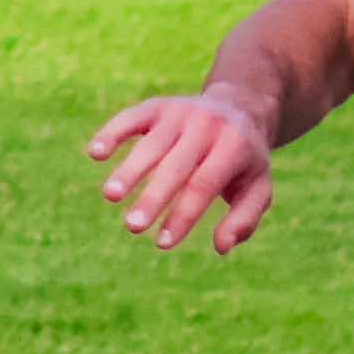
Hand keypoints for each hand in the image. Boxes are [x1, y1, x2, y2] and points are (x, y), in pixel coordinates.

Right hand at [84, 89, 279, 253]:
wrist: (239, 107)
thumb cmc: (244, 161)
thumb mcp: (258, 188)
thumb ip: (244, 220)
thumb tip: (221, 247)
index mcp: (234, 148)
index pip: (203, 186)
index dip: (182, 215)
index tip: (162, 243)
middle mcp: (207, 126)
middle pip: (175, 166)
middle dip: (153, 197)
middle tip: (132, 227)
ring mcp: (180, 112)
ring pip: (151, 144)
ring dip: (129, 170)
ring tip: (111, 196)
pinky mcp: (158, 105)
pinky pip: (132, 117)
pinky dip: (112, 132)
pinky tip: (95, 152)